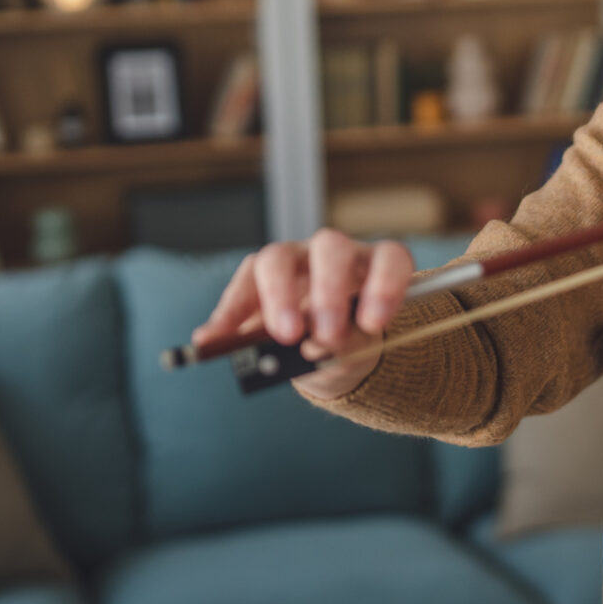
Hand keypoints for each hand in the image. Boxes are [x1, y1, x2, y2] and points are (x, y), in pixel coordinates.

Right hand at [190, 229, 415, 398]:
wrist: (329, 354)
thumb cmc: (352, 345)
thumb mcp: (357, 353)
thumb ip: (347, 346)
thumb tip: (317, 345)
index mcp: (375, 267)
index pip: (390, 259)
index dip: (385, 285)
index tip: (374, 323)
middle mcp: (336, 254)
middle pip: (330, 249)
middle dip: (328, 291)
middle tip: (326, 335)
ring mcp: (296, 258)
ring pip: (278, 257)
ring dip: (277, 297)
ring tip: (283, 336)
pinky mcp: (260, 273)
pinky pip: (241, 284)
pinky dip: (228, 314)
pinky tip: (213, 338)